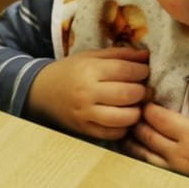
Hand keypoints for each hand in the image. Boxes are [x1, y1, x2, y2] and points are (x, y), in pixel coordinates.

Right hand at [26, 47, 149, 139]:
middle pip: (128, 94)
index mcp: (89, 70)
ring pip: (123, 118)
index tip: (144, 72)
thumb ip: (120, 54)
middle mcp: (87, 93)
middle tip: (142, 90)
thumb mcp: (91, 56)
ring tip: (135, 106)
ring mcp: (84, 114)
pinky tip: (123, 119)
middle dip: (142, 92)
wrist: (42, 91)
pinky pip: (111, 133)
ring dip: (136, 112)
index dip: (142, 71)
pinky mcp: (83, 129)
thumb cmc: (70, 71)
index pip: (127, 71)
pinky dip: (123, 128)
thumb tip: (147, 56)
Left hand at [125, 79, 188, 187]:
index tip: (147, 97)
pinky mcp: (174, 177)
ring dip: (132, 137)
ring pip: (141, 151)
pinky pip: (147, 164)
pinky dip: (137, 152)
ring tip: (130, 123)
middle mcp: (179, 153)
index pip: (157, 117)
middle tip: (134, 107)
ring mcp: (174, 168)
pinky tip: (135, 143)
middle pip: (145, 133)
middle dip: (136, 119)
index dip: (147, 106)